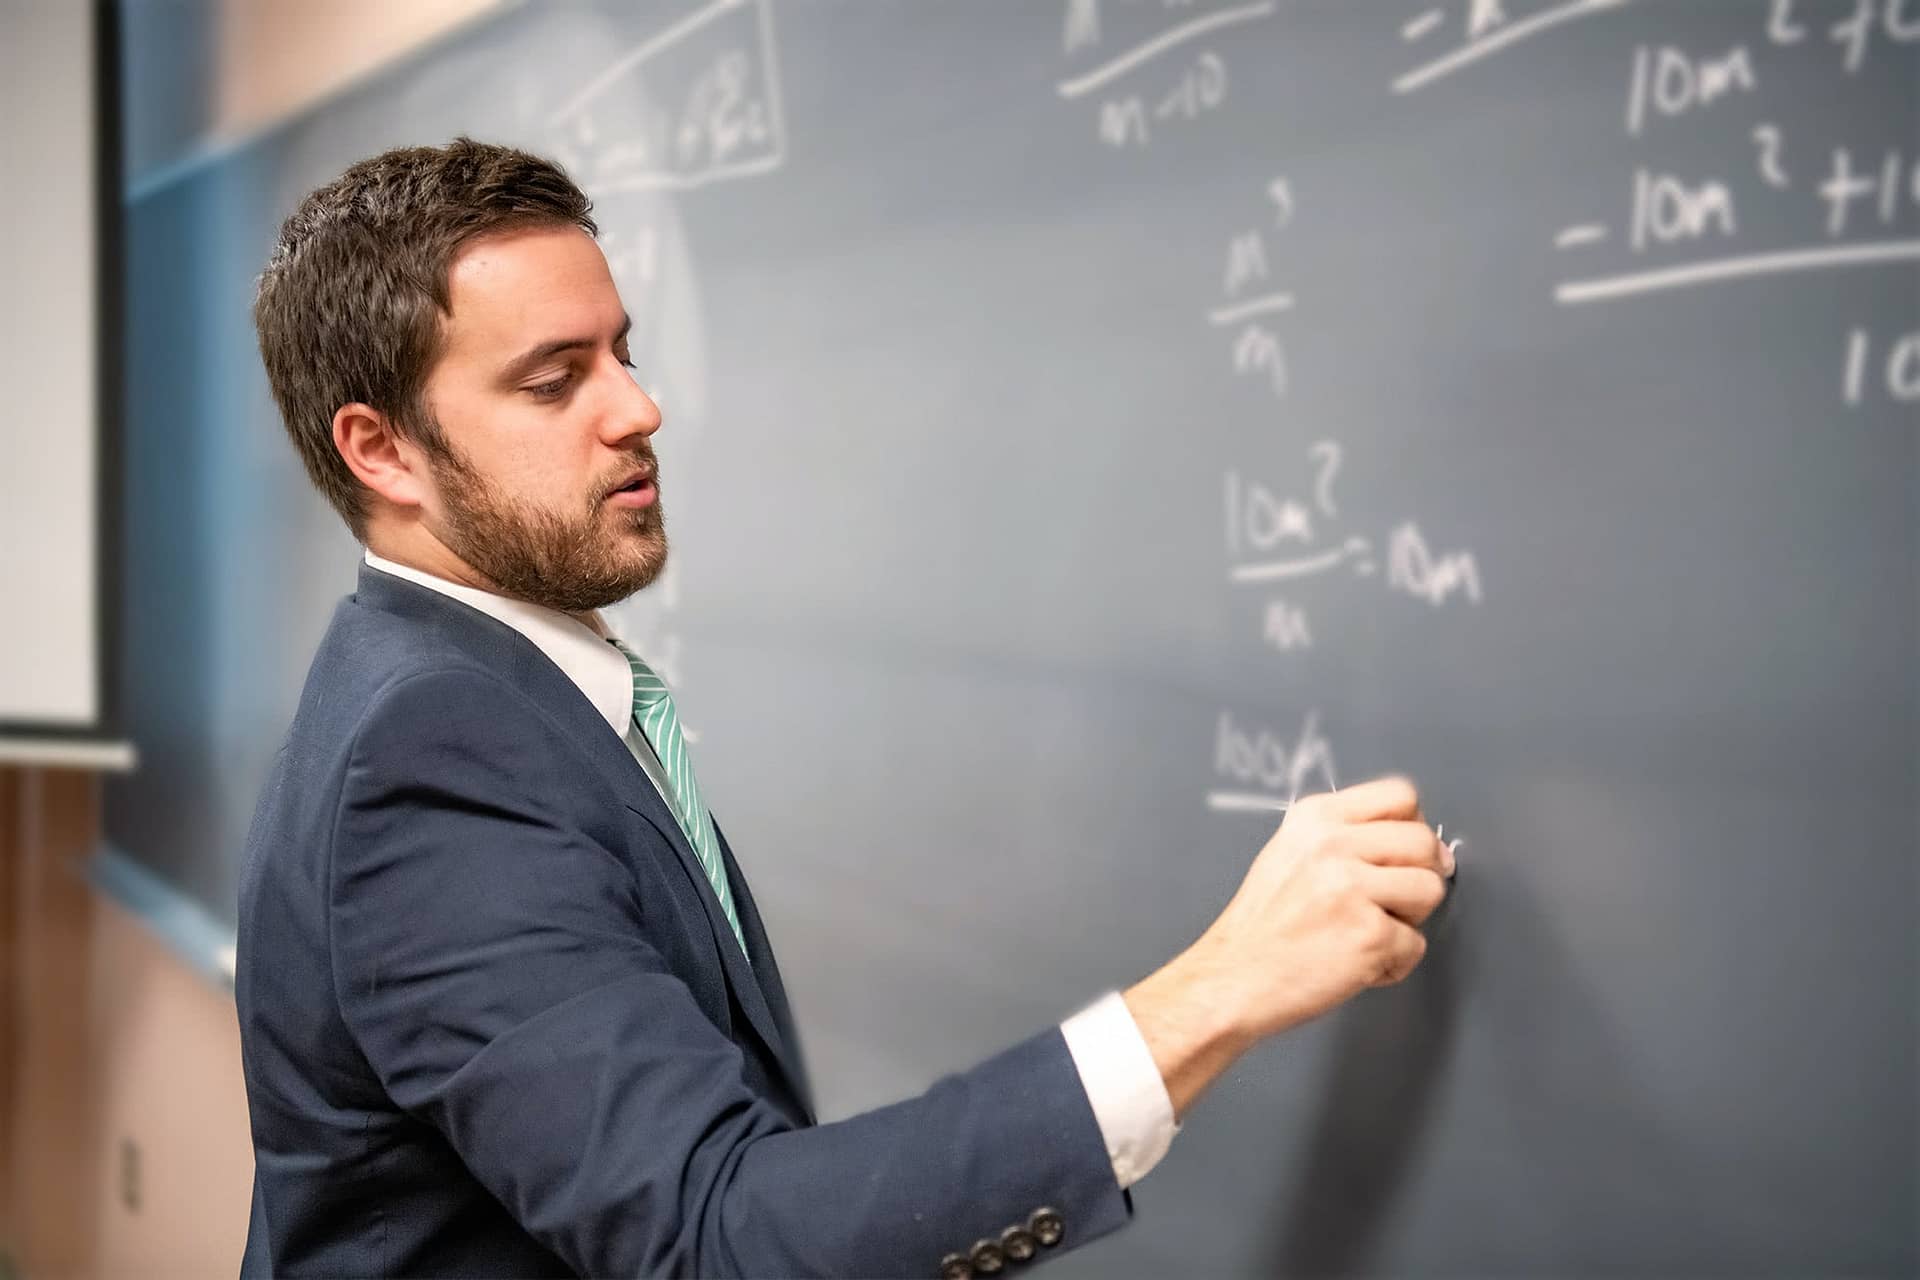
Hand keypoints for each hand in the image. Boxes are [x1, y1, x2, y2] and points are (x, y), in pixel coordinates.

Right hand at [1124, 776, 1453, 1117]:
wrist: (1231, 979)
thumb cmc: (1262, 928)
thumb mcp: (1290, 853)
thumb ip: (1346, 837)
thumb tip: (1421, 845)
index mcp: (1315, 819)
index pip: (1401, 796)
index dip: (1414, 828)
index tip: (1407, 855)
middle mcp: (1333, 845)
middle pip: (1424, 842)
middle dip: (1418, 876)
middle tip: (1389, 904)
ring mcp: (1351, 888)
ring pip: (1430, 890)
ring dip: (1408, 920)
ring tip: (1367, 931)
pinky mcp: (1369, 934)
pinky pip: (1416, 944)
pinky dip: (1393, 963)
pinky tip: (1357, 963)